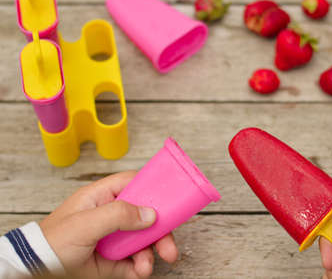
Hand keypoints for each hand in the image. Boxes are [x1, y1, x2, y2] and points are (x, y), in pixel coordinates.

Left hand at [40, 171, 177, 278]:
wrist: (37, 273)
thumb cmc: (52, 242)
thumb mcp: (84, 223)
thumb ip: (118, 214)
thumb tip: (150, 214)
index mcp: (102, 198)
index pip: (133, 185)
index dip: (153, 189)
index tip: (171, 199)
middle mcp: (111, 216)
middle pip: (146, 216)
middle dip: (160, 231)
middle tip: (169, 246)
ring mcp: (113, 239)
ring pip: (144, 241)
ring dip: (151, 253)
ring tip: (146, 266)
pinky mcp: (113, 261)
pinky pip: (135, 262)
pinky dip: (141, 267)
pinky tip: (139, 271)